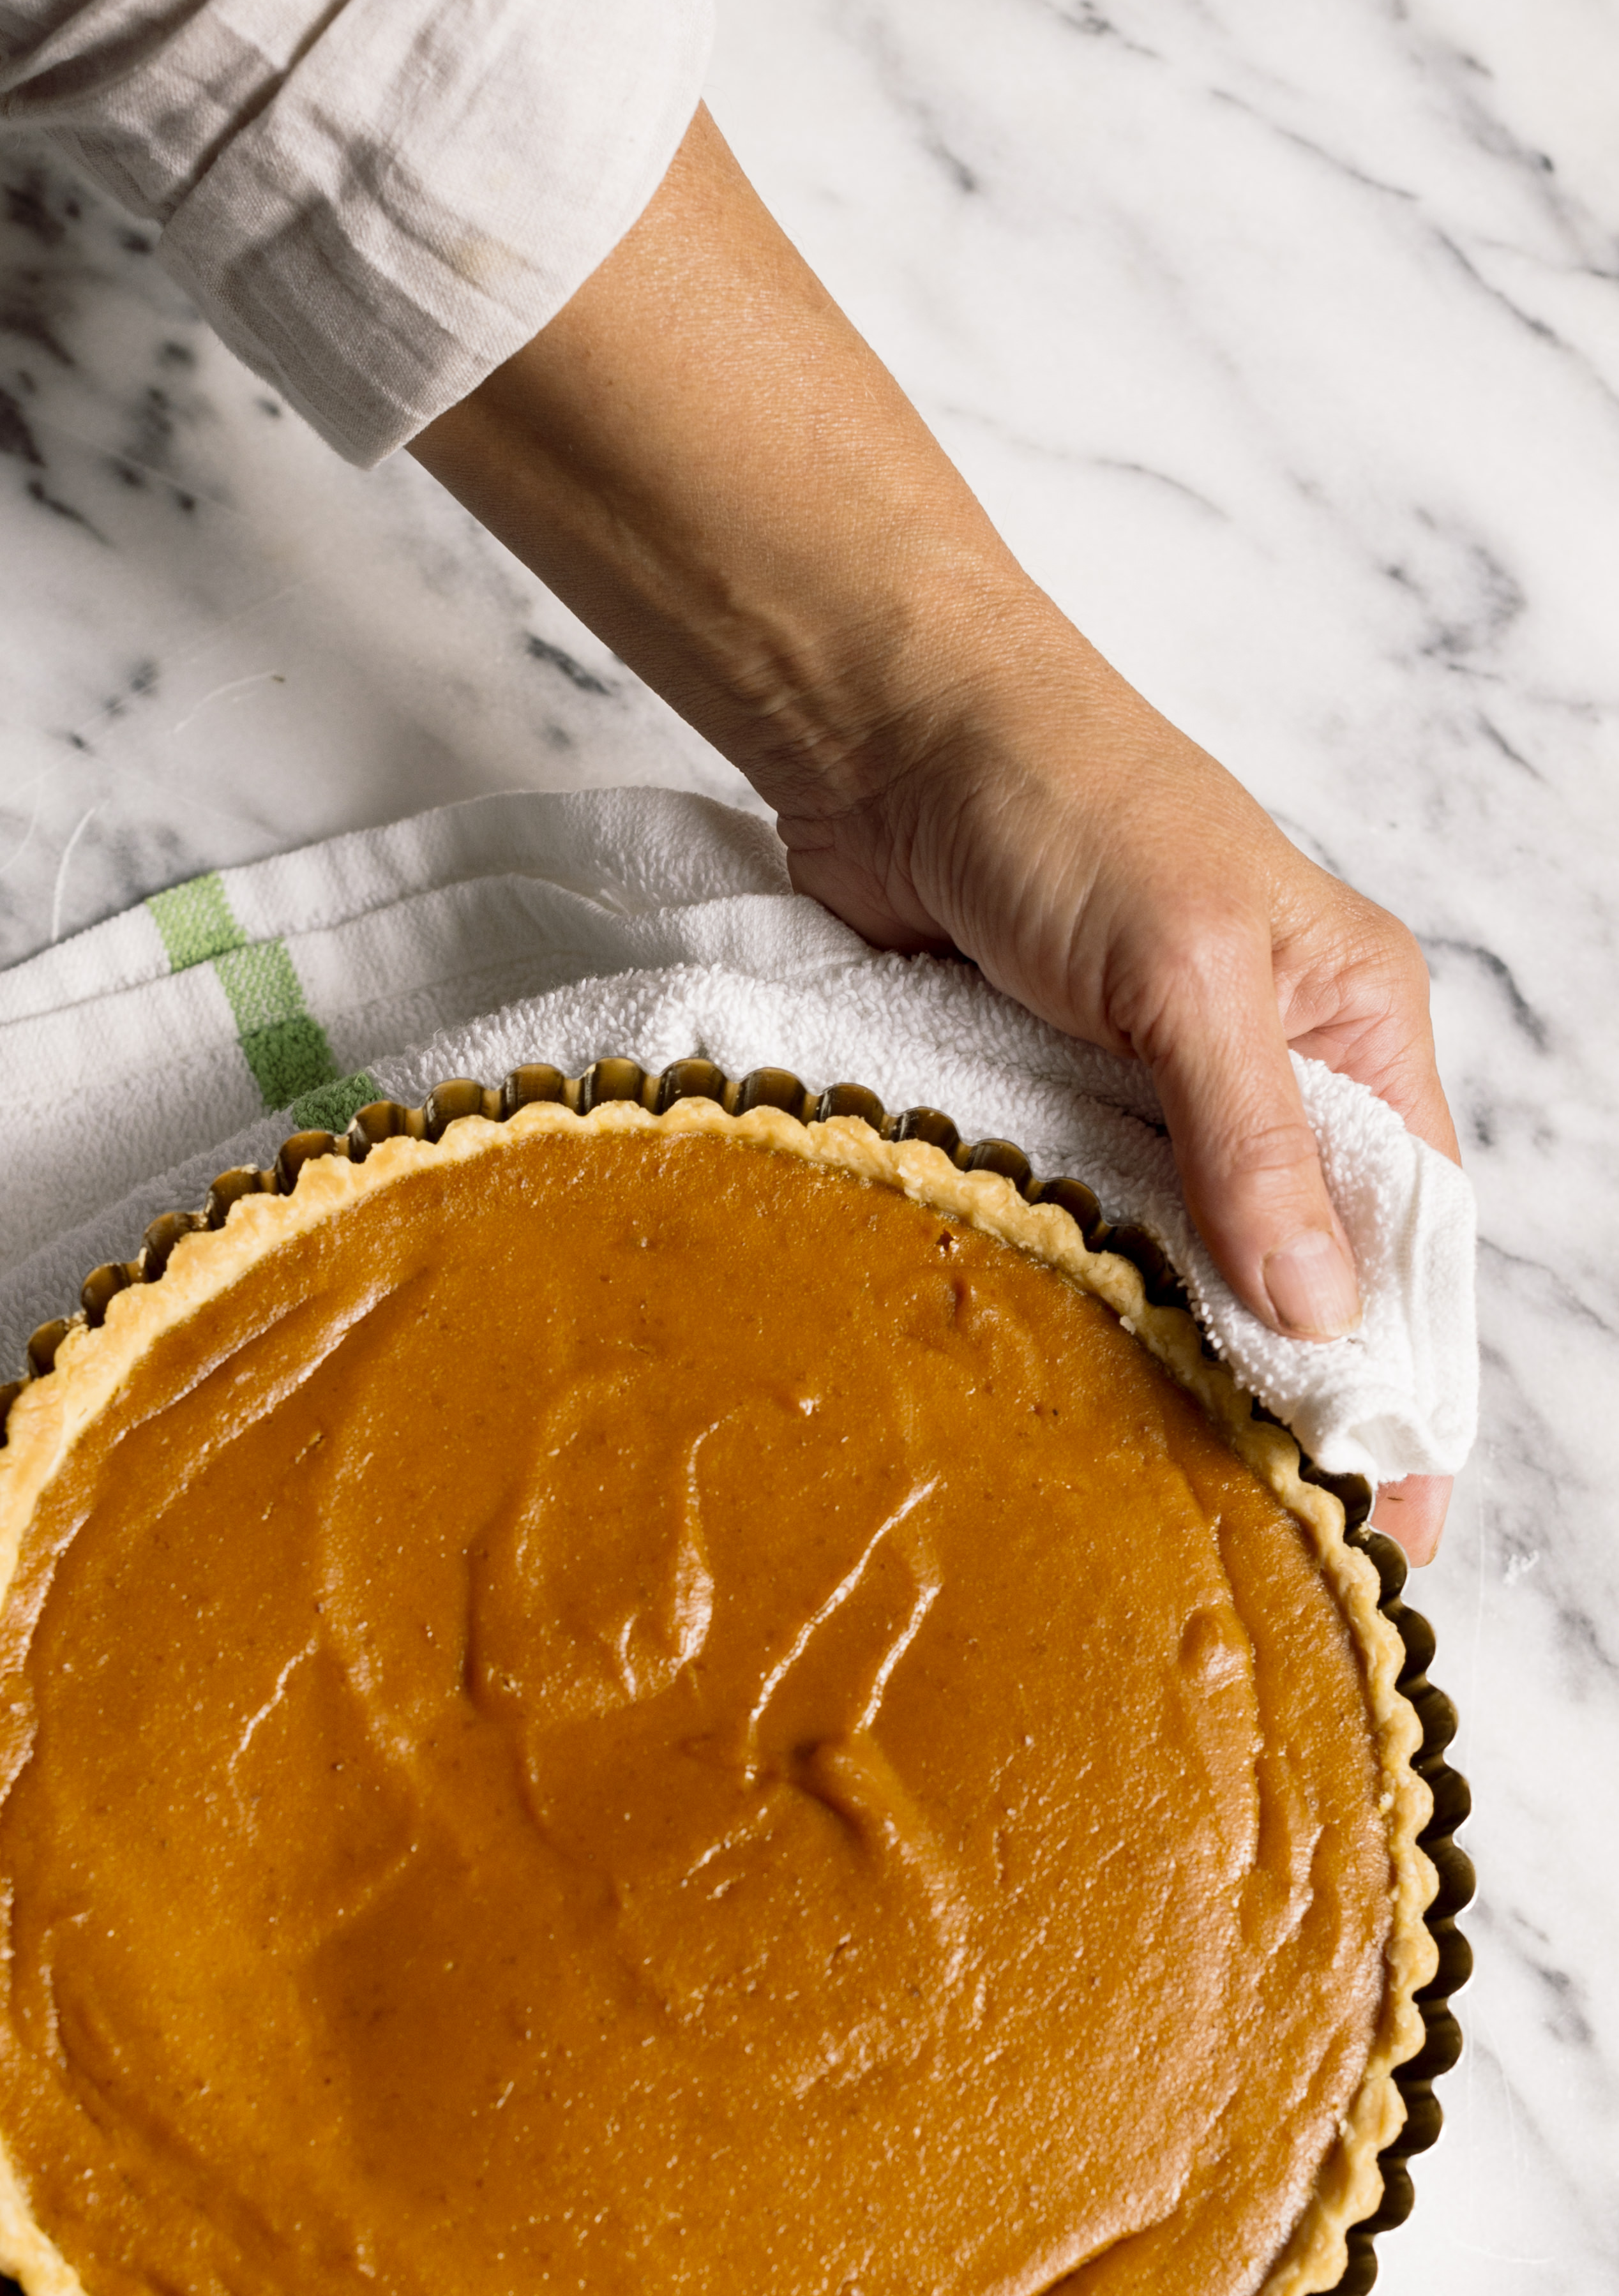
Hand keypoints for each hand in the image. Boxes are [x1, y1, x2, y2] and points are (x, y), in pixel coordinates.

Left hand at [413, 109, 1458, 1563]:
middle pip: (1303, 1282)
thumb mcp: (1185, 964)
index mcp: (1350, 1029)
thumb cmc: (1060, 801)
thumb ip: (1250, 1141)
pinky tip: (1054, 1413)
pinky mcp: (1037, 1117)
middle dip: (1289, 1409)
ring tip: (1158, 1520)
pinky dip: (1072, 1319)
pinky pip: (1073, 1245)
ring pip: (1183, 1279)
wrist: (883, 736)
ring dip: (1170, 1379)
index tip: (1386, 1527)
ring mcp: (1146, 1107)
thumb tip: (1318, 1319)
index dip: (1404, 1387)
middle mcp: (1264, 1079)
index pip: (1412, 1244)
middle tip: (1259, 1559)